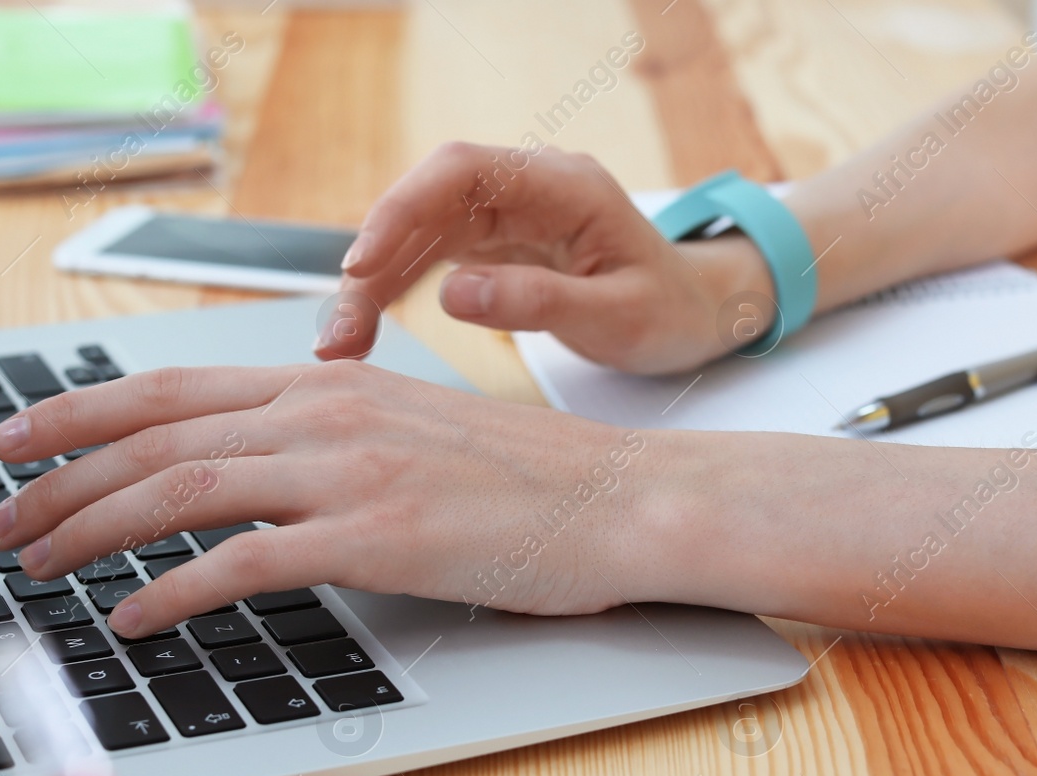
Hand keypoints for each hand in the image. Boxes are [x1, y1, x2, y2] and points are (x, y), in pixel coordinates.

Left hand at [0, 362, 661, 637]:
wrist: (616, 500)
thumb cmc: (524, 478)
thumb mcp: (412, 428)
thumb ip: (331, 433)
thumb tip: (258, 460)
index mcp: (330, 383)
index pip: (173, 387)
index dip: (78, 410)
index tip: (16, 438)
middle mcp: (325, 412)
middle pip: (155, 435)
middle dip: (57, 478)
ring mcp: (348, 470)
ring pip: (181, 488)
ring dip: (90, 529)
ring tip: (36, 564)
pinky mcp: (375, 536)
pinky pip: (243, 562)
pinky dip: (173, 590)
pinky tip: (134, 615)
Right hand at [317, 141, 774, 374]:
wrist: (698, 313)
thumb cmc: (670, 311)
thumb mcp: (617, 318)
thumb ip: (538, 304)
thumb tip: (451, 294)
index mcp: (563, 184)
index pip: (463, 171)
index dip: (403, 209)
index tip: (362, 265)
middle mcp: (528, 188)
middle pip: (427, 201)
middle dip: (373, 259)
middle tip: (339, 329)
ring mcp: (508, 214)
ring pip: (419, 232)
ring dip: (373, 284)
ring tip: (339, 344)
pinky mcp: (496, 244)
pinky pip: (430, 257)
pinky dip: (395, 291)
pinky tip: (364, 326)